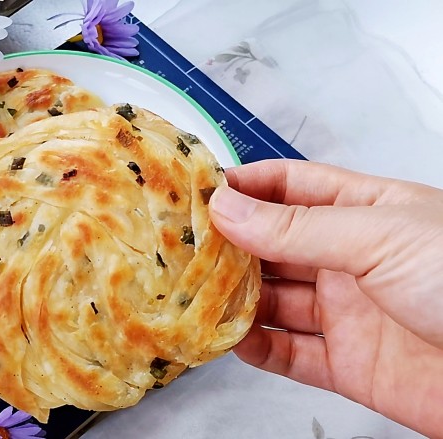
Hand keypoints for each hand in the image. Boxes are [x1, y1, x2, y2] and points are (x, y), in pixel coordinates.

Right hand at [208, 159, 442, 437]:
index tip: (197, 190)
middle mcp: (349, 259)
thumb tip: (228, 208)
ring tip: (191, 292)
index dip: (244, 185)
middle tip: (180, 245)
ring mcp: (346, 312)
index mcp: (364, 211)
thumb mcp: (378, 237)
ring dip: (232, 297)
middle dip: (227, 244)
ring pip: (272, 300)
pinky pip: (287, 354)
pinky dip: (253, 348)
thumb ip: (297, 228)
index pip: (290, 186)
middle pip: (272, 245)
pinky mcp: (346, 364)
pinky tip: (227, 338)